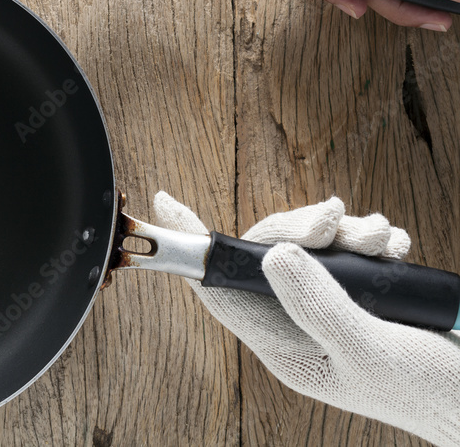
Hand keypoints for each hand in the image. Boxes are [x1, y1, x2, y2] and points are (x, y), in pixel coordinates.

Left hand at [153, 192, 459, 445]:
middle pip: (268, 253)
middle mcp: (296, 321)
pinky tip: (394, 245)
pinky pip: (346, 248)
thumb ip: (319, 306)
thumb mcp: (370, 350)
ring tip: (382, 240)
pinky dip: (369, 237)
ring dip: (344, 230)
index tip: (167, 203)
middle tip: (335, 221)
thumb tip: (274, 256)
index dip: (194, 245)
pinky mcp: (359, 292)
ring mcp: (327, 305)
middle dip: (301, 227)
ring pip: (309, 244)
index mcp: (283, 345)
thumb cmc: (427, 389)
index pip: (221, 288)